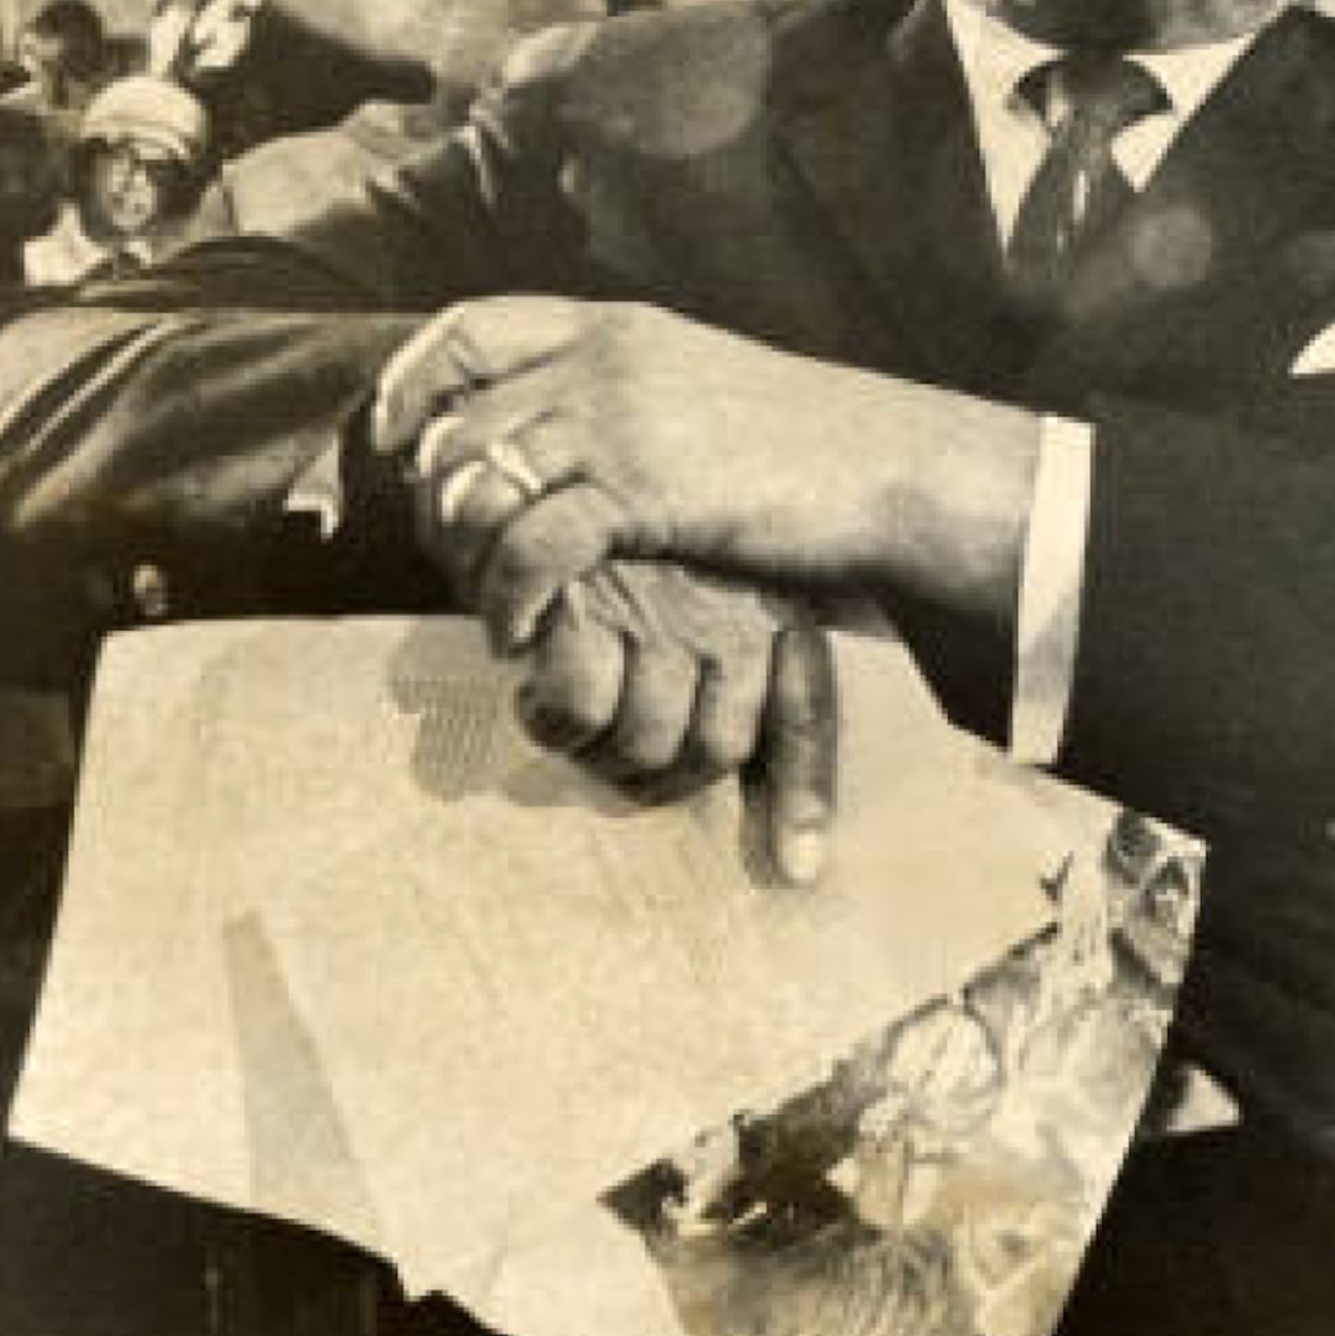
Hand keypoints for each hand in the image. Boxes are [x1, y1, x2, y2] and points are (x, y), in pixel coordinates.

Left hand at [381, 296, 874, 596]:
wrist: (898, 471)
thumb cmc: (812, 447)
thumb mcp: (698, 390)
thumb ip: (619, 396)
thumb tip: (544, 443)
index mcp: (615, 329)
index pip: (467, 329)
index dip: (409, 386)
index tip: (394, 446)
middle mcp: (603, 361)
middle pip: (456, 425)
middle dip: (438, 509)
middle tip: (463, 567)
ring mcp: (620, 421)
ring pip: (477, 487)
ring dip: (468, 563)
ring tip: (497, 607)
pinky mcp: (642, 491)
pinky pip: (530, 545)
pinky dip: (511, 597)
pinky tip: (527, 629)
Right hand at [503, 556, 841, 886]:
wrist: (544, 466)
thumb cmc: (622, 547)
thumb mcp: (698, 595)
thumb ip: (734, 694)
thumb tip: (791, 855)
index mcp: (773, 611)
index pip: (803, 715)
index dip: (803, 797)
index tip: (797, 868)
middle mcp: (731, 614)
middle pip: (713, 751)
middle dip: (656, 777)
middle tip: (612, 755)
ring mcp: (664, 612)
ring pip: (648, 742)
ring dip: (598, 755)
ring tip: (565, 720)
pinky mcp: (588, 606)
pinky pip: (578, 711)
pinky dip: (547, 718)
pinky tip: (531, 691)